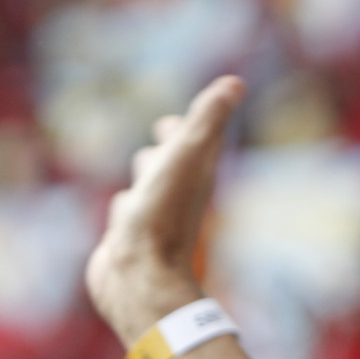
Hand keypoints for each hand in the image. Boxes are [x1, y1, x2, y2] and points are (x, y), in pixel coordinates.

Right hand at [85, 77, 244, 346]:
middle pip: (172, 161)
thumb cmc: (161, 214)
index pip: (193, 139)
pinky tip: (123, 208)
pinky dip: (127, 204)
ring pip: (149, 186)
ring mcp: (151, 217)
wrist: (139, 276)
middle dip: (167, 145)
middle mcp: (175, 195)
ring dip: (147, 173)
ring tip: (145, 164)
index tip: (185, 112)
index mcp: (193, 173)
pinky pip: (128, 214)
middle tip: (166, 130)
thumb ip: (207, 119)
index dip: (189, 123)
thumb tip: (236, 82)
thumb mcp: (185, 156)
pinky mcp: (128, 238)